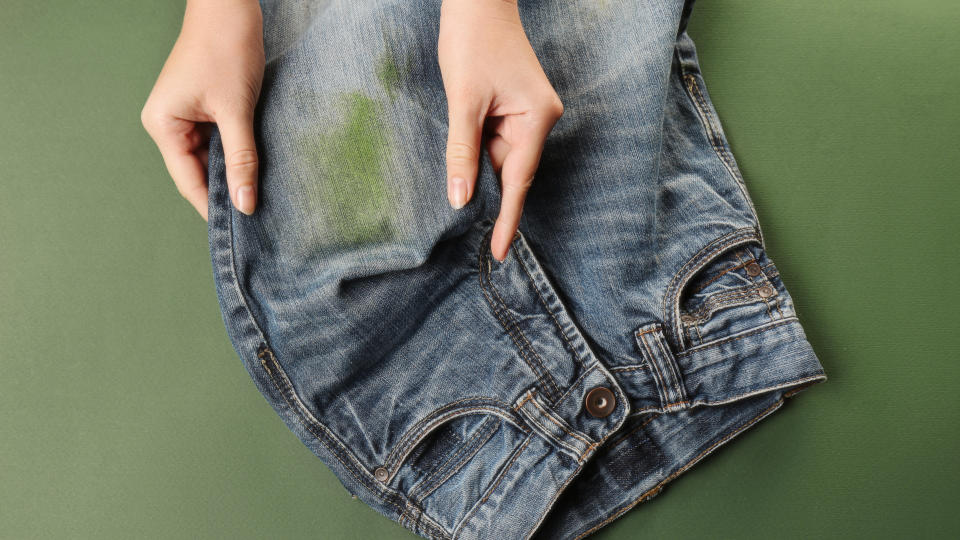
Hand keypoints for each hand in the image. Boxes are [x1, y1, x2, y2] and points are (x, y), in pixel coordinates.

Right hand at [140, 0, 264, 220]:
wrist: (230, 8)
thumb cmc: (226, 49)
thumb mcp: (237, 110)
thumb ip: (242, 159)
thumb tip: (245, 203)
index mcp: (163, 125)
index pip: (188, 180)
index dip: (213, 207)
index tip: (239, 231)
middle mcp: (167, 124)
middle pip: (198, 173)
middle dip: (225, 192)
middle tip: (256, 217)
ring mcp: (184, 117)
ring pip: (210, 160)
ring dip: (232, 174)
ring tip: (259, 197)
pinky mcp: (202, 110)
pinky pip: (218, 143)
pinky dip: (235, 156)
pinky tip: (255, 169)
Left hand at [438, 0, 563, 261]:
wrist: (477, 1)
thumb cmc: (472, 42)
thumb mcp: (462, 101)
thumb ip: (462, 152)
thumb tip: (460, 198)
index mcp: (537, 119)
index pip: (519, 181)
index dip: (507, 219)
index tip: (500, 251)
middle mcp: (540, 119)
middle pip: (510, 169)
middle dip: (485, 179)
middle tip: (461, 185)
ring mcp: (530, 113)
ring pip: (501, 155)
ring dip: (478, 155)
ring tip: (461, 124)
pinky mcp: (517, 107)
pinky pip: (497, 139)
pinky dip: (479, 144)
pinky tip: (466, 130)